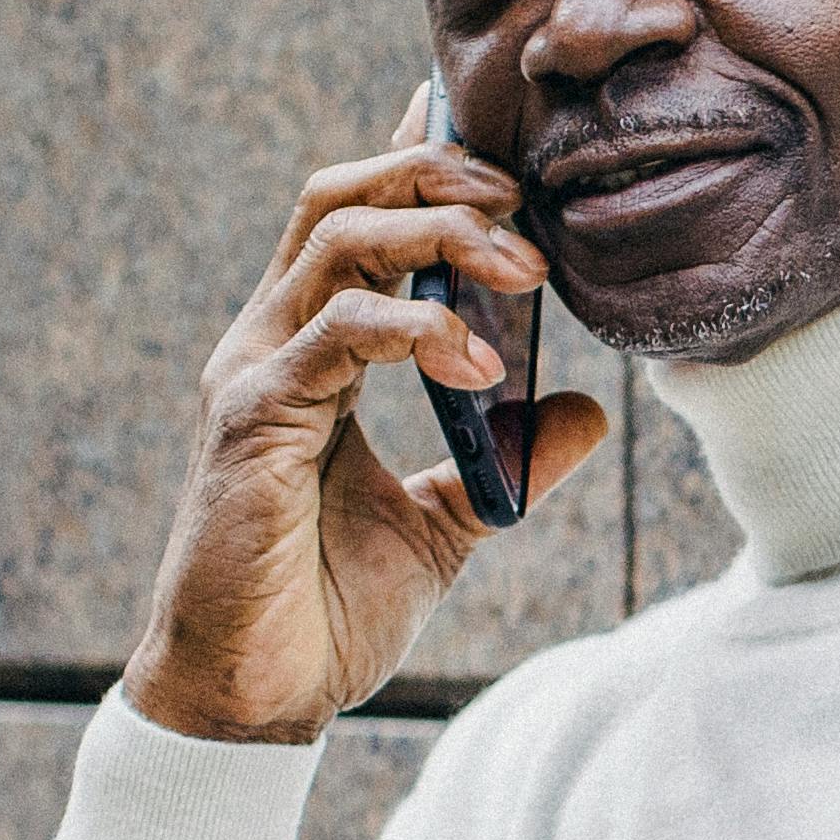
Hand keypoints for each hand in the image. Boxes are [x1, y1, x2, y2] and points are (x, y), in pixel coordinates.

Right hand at [123, 128, 611, 745]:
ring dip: (441, 236)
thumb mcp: (448, 519)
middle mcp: (271, 340)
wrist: (256, 696)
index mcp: (310, 349)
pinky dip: (416, 332)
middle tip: (531, 205)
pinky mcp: (250, 421)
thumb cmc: (327, 607)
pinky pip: (335, 336)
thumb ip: (511, 457)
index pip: (357, 218)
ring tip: (528, 272)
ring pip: (337, 241)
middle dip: (438, 177)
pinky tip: (483, 364)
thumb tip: (589, 409)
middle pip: (343, 197)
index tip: (500, 142)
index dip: (418, 159)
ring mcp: (252, 372)